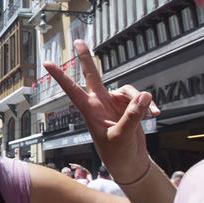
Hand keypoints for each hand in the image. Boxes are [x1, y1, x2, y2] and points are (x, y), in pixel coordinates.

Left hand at [43, 40, 159, 182]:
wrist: (129, 162)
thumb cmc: (118, 153)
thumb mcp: (122, 136)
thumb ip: (132, 115)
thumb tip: (144, 96)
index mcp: (89, 110)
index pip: (72, 89)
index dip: (60, 76)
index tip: (47, 63)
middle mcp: (99, 103)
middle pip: (92, 74)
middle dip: (86, 58)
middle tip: (78, 40)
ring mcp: (113, 103)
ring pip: (127, 89)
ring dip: (140, 99)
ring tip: (151, 114)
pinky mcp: (128, 106)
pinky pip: (140, 98)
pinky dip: (148, 105)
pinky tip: (156, 115)